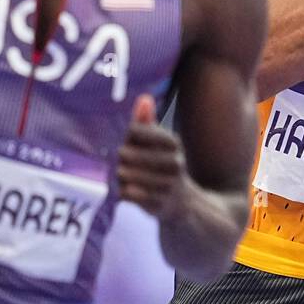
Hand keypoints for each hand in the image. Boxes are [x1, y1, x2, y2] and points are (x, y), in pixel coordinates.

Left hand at [117, 94, 190, 219]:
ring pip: (126, 174)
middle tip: (122, 161)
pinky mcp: (158, 204)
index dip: (127, 136)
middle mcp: (174, 162)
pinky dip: (123, 191)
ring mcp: (167, 185)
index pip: (137, 130)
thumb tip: (144, 98)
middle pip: (127, 153)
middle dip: (120, 158)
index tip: (129, 139)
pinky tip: (126, 189)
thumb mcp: (158, 143)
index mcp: (173, 142)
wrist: (183, 203)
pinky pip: (129, 193)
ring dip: (120, 175)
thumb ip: (147, 121)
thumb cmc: (163, 165)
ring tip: (122, 175)